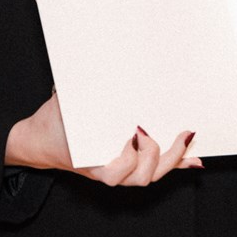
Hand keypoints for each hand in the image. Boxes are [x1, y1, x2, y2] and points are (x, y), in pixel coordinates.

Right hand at [6, 92, 199, 186]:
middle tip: (167, 130)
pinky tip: (194, 156)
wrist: (42, 140)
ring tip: (185, 136)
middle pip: (141, 176)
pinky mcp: (132, 166)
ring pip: (151, 175)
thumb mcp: (63, 103)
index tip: (135, 135)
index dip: (129, 159)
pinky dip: (177, 163)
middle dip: (158, 155)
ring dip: (172, 159)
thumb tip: (94, 60)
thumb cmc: (54, 122)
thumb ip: (79, 89)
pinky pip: (157, 168)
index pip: (116, 173)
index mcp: (90, 162)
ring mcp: (122, 172)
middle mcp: (109, 172)